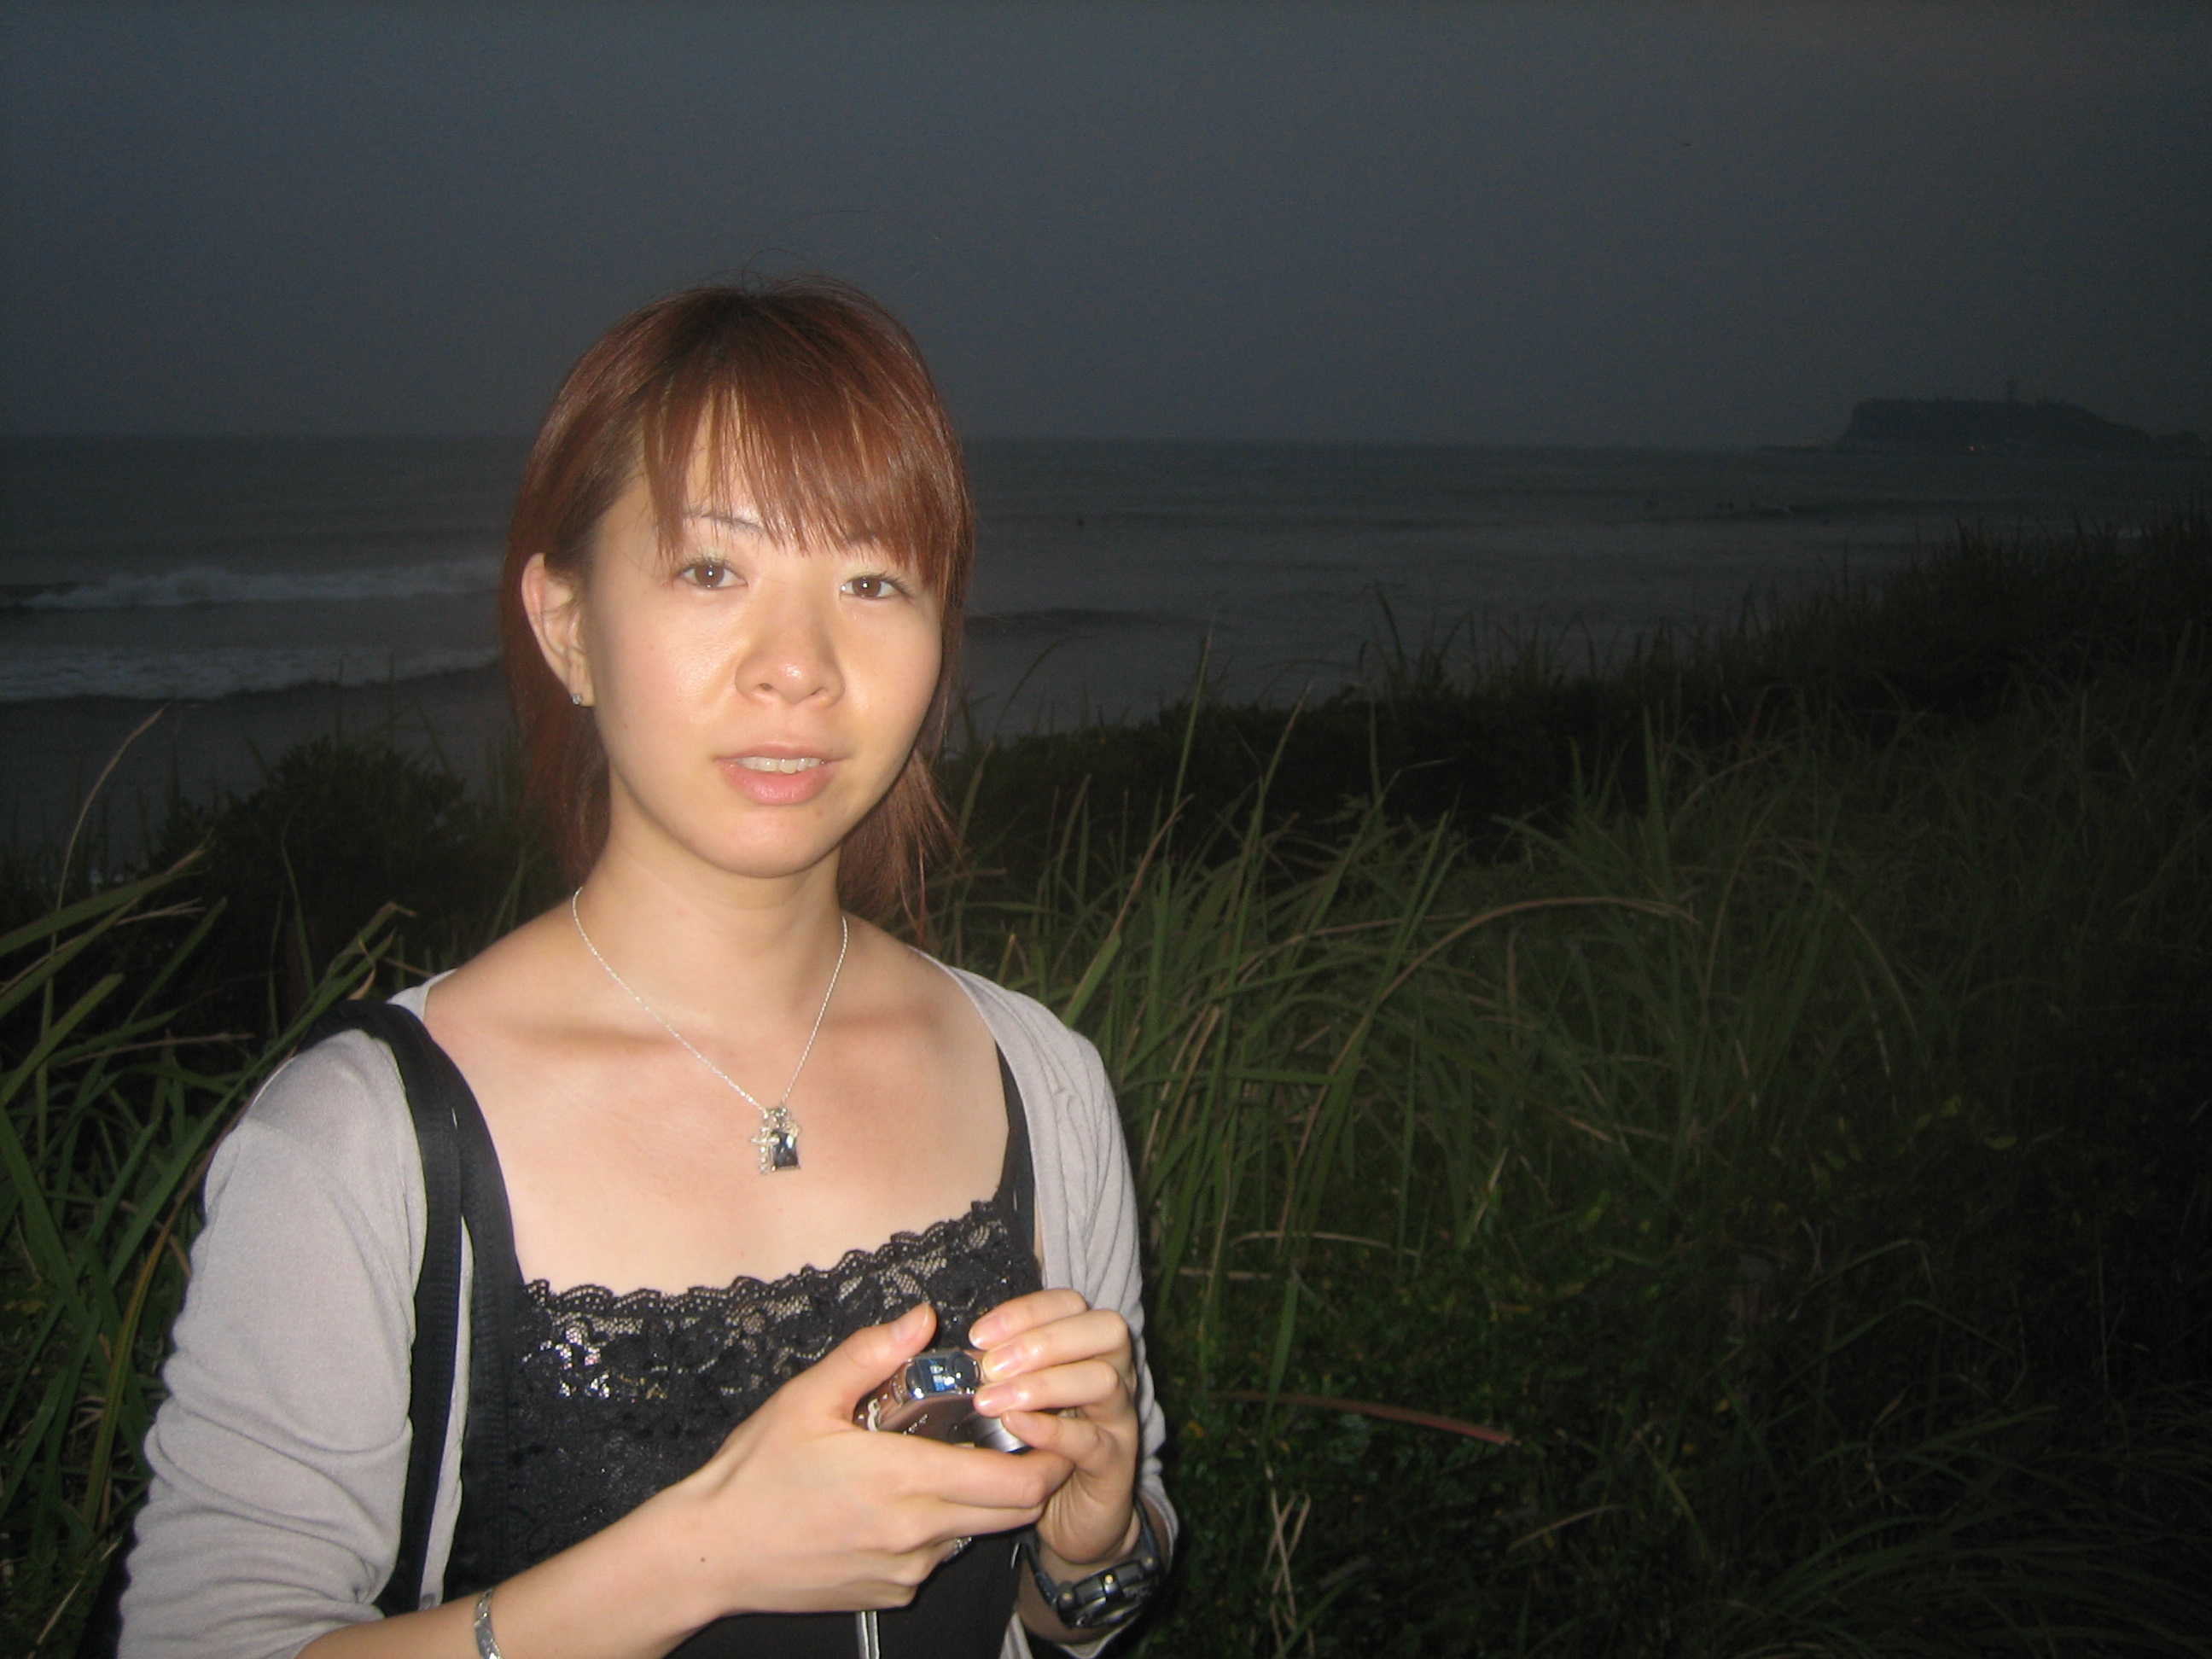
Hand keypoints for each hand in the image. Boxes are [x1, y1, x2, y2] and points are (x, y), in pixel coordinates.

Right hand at [649, 1303, 1073, 1618]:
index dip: (1047, 1456)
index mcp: (906, 1479)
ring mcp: (905, 1571)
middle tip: (1015, 1440)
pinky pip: (933, 1561)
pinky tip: (895, 1505)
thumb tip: (924, 1316)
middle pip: (1014, 1513)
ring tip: (945, 1464)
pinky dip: (934, 1533)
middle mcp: (917, 1534)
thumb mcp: (807, 1398)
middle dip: (1029, 1478)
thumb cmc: (756, 1472)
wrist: (712, 1554)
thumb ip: (873, 1354)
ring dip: (977, 1503)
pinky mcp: (888, 1596)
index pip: (1017, 1482)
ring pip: (972, 1535)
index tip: (1045, 1427)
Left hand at [970, 1290, 1142, 1571]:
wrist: (1075, 1514)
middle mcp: (1115, 1372)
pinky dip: (1052, 1430)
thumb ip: (994, 1365)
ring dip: (1043, 1384)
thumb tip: (944, 1340)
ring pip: (1102, 1380)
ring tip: (992, 1401)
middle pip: (1106, 1329)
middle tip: (990, 1367)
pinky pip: (1092, 1440)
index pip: (1071, 1304)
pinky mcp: (1117, 1464)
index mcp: (1088, 1347)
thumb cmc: (1038, 1445)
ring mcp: (1120, 1417)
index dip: (1027, 1311)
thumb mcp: (1016, 1395)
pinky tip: (1015, 1427)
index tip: (979, 1335)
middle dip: (1044, 1340)